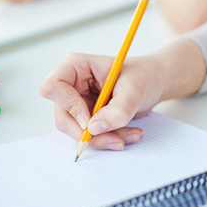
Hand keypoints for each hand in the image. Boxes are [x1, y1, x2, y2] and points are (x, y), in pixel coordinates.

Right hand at [39, 40, 206, 149]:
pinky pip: (89, 136)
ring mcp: (76, 102)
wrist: (154, 82)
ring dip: (104, 139)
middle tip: (118, 140)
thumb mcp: (135, 91)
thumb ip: (117, 110)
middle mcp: (71, 84)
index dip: (67, 106)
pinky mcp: (85, 117)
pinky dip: (108, 139)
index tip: (89, 119)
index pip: (52, 87)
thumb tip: (93, 129)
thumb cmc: (144, 76)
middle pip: (63, 117)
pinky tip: (129, 134)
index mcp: (76, 66)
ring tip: (132, 135)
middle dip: (90, 133)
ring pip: (76, 131)